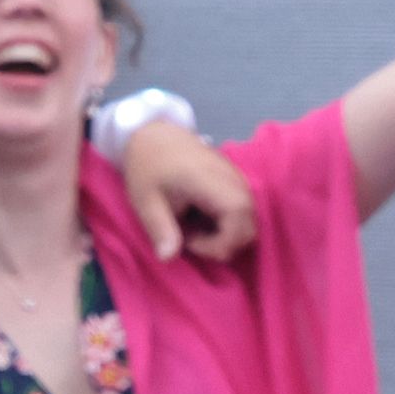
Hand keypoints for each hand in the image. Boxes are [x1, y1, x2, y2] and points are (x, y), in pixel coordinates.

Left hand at [119, 119, 256, 262]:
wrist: (153, 134)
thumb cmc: (147, 166)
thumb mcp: (145, 200)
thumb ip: (160, 229)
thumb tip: (167, 259)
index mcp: (213, 182)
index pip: (240, 224)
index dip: (220, 244)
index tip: (188, 242)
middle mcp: (235, 181)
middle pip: (249, 230)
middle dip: (222, 244)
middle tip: (188, 237)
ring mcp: (240, 180)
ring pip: (249, 223)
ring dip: (224, 235)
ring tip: (192, 227)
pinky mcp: (238, 182)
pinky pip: (244, 212)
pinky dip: (226, 223)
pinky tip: (200, 217)